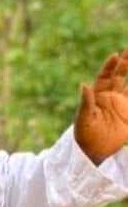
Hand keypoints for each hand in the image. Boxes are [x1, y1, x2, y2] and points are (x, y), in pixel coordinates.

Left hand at [74, 48, 127, 164]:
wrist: (94, 151)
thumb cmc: (84, 134)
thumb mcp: (83, 119)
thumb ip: (86, 102)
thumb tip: (83, 84)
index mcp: (97, 95)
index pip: (104, 76)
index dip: (109, 66)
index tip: (115, 55)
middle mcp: (110, 96)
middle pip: (119, 76)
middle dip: (125, 63)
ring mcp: (122, 104)